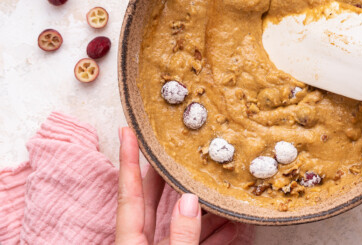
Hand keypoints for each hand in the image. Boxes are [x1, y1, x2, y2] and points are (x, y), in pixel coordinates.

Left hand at [116, 127, 248, 243]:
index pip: (130, 193)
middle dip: (167, 174)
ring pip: (178, 223)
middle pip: (152, 200)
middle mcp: (140, 244)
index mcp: (131, 242)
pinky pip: (191, 242)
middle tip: (175, 148)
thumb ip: (183, 235)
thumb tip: (189, 200)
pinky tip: (229, 227)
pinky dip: (210, 235)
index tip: (127, 131)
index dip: (128, 160)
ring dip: (200, 210)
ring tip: (218, 189)